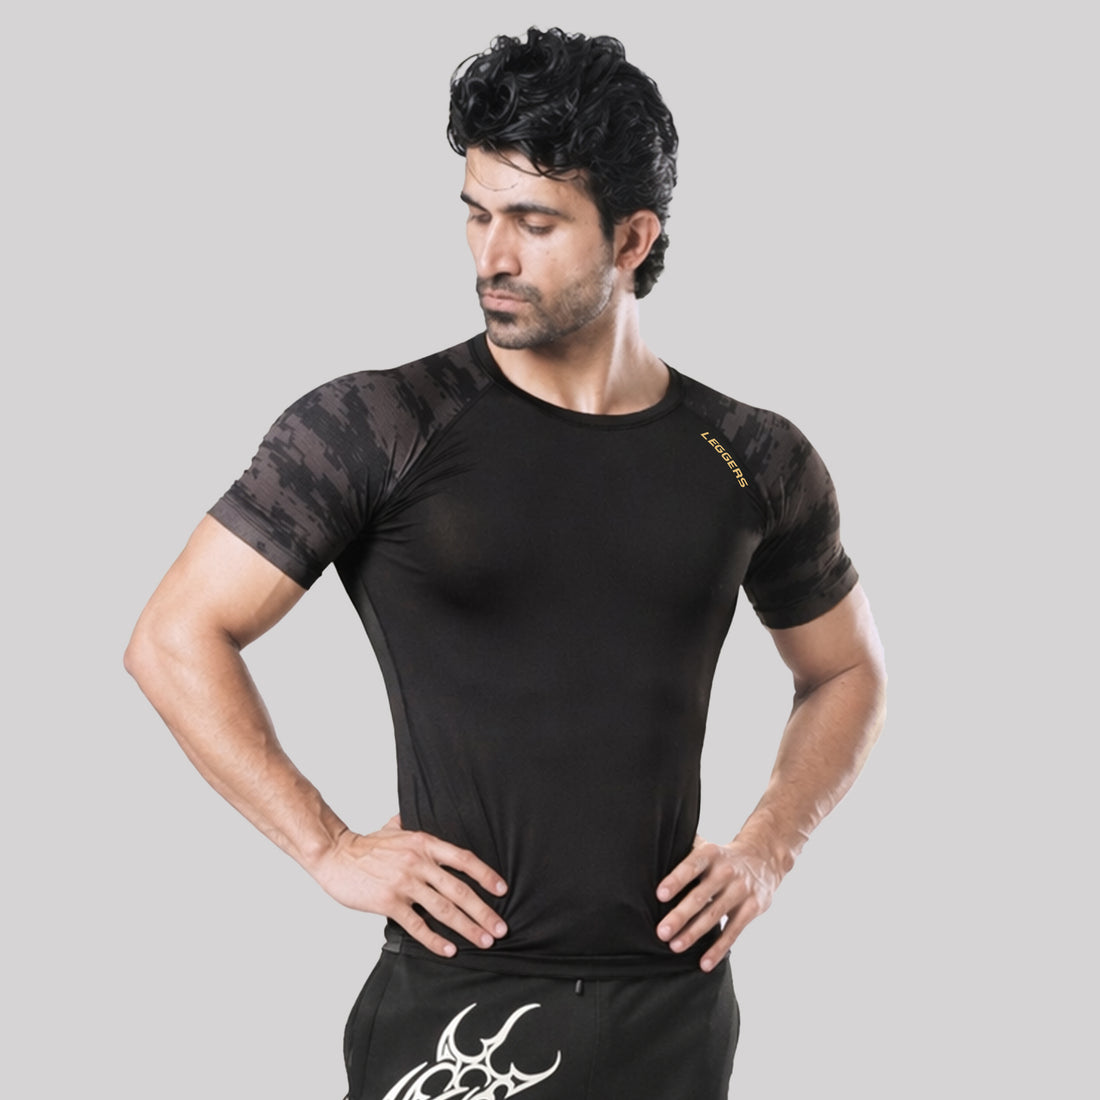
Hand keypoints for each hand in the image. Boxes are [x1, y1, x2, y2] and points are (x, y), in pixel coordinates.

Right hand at [314, 815, 508, 957]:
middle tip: (501, 928)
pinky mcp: (388, 902)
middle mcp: (418, 862)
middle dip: (483, 911)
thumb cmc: (366, 845)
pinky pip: (417, 924)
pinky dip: (435, 940)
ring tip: (484, 941)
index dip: (485, 875)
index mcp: (424, 843)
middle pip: (459, 889)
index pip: (464, 859)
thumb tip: (416, 815)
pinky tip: (449, 950)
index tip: (502, 890)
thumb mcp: (395, 828)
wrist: (336, 855)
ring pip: (443, 909)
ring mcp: (404, 883)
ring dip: (467, 928)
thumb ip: (411, 825)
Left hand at [655, 836, 781, 971]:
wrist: (762, 861)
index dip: (676, 880)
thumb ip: (684, 852)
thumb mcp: (706, 849)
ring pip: (714, 915)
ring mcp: (740, 890)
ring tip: (675, 947)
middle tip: (661, 932)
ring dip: (694, 933)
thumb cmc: (721, 859)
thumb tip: (649, 857)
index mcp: (710, 854)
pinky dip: (718, 949)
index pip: (691, 866)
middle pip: (700, 895)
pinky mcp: (752, 908)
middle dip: (680, 915)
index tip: (660, 895)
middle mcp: (726, 871)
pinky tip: (704, 963)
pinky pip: (733, 931)